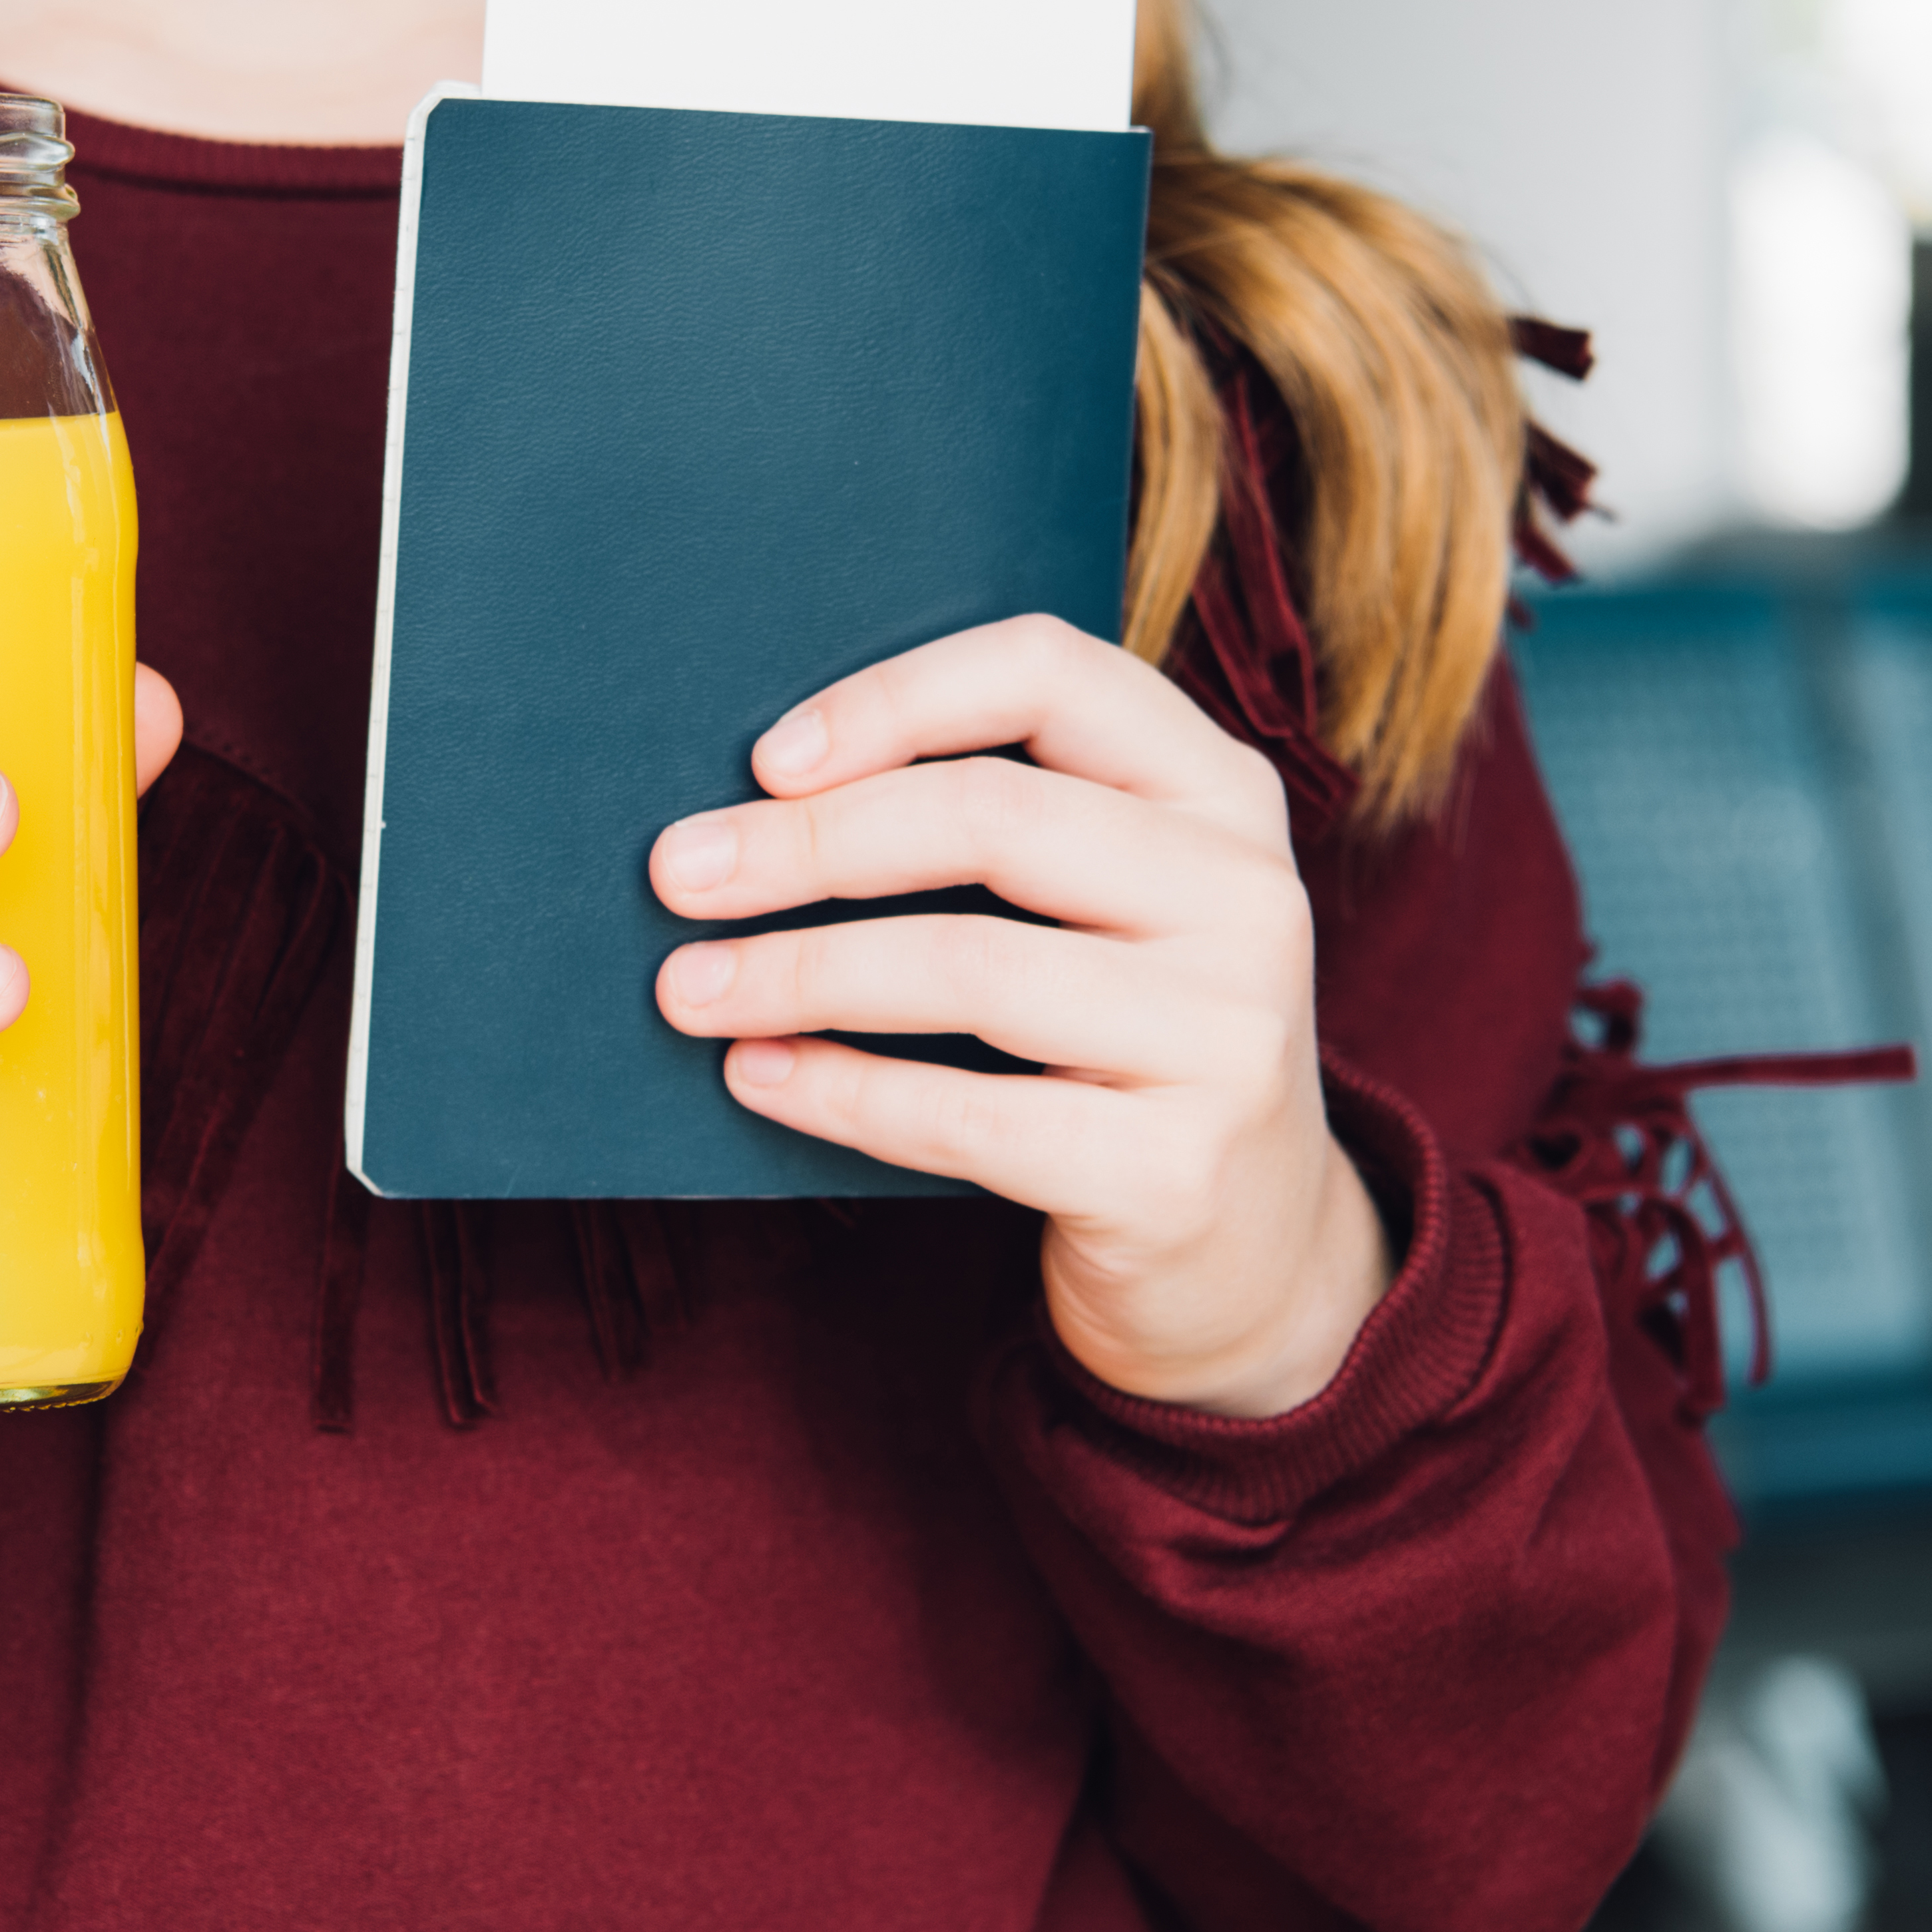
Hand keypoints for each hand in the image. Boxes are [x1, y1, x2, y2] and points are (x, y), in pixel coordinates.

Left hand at [645, 614, 1385, 1417]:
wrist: (1252, 1257)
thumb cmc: (1123, 1046)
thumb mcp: (1113, 908)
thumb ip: (1005, 826)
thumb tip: (759, 800)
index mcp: (1223, 795)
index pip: (1051, 674)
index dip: (896, 699)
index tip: (766, 759)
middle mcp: (1250, 896)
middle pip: (992, 816)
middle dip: (807, 842)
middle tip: (679, 876)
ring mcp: (1228, 1036)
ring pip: (970, 967)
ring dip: (798, 973)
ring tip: (688, 989)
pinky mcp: (1176, 1171)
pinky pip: (967, 1116)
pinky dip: (841, 1092)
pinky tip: (759, 1076)